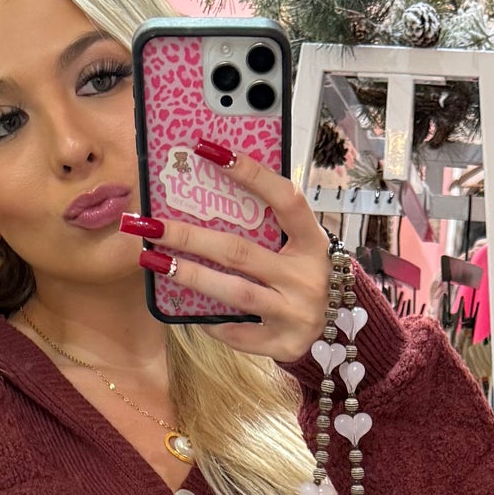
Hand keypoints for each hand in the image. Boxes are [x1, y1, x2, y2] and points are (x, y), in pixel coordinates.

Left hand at [133, 147, 331, 361]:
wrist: (342, 332)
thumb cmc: (308, 276)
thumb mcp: (300, 247)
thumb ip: (270, 226)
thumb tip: (210, 192)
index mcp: (313, 242)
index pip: (285, 200)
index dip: (251, 174)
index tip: (208, 151)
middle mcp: (306, 277)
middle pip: (240, 252)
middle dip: (190, 237)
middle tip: (151, 225)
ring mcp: (297, 313)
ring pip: (235, 292)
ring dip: (190, 275)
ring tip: (154, 261)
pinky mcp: (285, 344)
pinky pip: (238, 333)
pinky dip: (211, 323)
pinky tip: (186, 311)